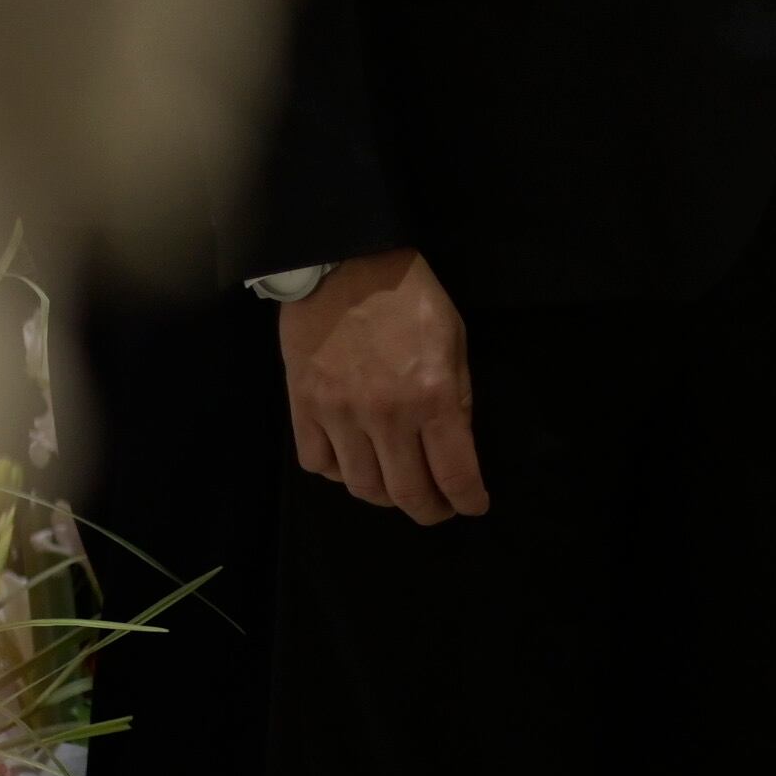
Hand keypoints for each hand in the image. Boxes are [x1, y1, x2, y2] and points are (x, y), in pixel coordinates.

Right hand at [279, 248, 485, 523]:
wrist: (343, 265)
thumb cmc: (409, 298)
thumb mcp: (454, 341)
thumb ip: (458, 397)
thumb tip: (457, 446)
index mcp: (432, 396)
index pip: (454, 473)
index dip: (468, 500)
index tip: (473, 506)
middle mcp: (385, 415)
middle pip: (406, 492)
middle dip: (429, 510)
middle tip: (438, 508)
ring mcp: (338, 414)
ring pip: (360, 486)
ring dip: (384, 496)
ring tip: (398, 486)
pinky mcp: (302, 407)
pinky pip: (317, 463)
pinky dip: (338, 472)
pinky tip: (354, 460)